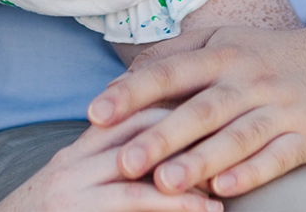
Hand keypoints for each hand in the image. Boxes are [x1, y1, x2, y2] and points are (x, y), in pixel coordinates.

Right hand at [0, 108, 224, 211]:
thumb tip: (159, 162)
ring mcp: (73, 185)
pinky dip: (173, 204)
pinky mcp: (76, 210)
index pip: (135, 106)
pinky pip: (132, 202)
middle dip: (192, 132)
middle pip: (144, 122)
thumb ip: (110, 167)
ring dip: (189, 174)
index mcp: (80, 148)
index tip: (217, 112)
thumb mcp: (75, 187)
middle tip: (232, 146)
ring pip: (142, 163)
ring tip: (224, 191)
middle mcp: (76, 158)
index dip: (178, 105)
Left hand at [86, 20, 305, 198]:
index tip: (96, 113)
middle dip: (161, 136)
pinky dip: (251, 174)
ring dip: (201, 161)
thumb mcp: (223, 43)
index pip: (170, 71)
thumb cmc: (267, 57)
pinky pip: (277, 157)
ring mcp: (279, 107)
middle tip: (124, 162)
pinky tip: (224, 191)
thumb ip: (173, 57)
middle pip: (200, 109)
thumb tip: (120, 79)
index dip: (132, 92)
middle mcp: (248, 78)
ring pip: (236, 136)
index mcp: (221, 55)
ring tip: (167, 184)